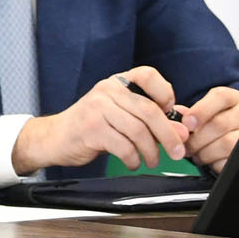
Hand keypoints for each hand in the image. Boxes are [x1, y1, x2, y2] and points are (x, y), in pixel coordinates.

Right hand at [10, 68, 189, 175]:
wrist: (55, 138)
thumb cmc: (91, 127)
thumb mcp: (122, 117)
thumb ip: (152, 120)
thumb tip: (183, 130)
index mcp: (116, 84)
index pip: (147, 75)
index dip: (164, 92)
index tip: (170, 111)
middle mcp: (106, 91)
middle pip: (149, 111)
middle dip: (168, 135)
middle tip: (177, 151)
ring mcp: (97, 109)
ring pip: (138, 131)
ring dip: (151, 152)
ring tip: (151, 161)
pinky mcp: (91, 129)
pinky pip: (124, 146)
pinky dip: (133, 159)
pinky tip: (132, 162)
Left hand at [184, 86, 238, 168]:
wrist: (234, 142)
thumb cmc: (213, 125)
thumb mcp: (204, 115)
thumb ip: (189, 113)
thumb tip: (176, 112)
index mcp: (232, 99)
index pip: (220, 97)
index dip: (201, 110)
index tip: (187, 123)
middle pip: (220, 124)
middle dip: (196, 139)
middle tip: (186, 146)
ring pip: (227, 143)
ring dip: (205, 153)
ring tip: (197, 154)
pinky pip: (232, 160)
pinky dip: (216, 164)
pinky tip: (211, 161)